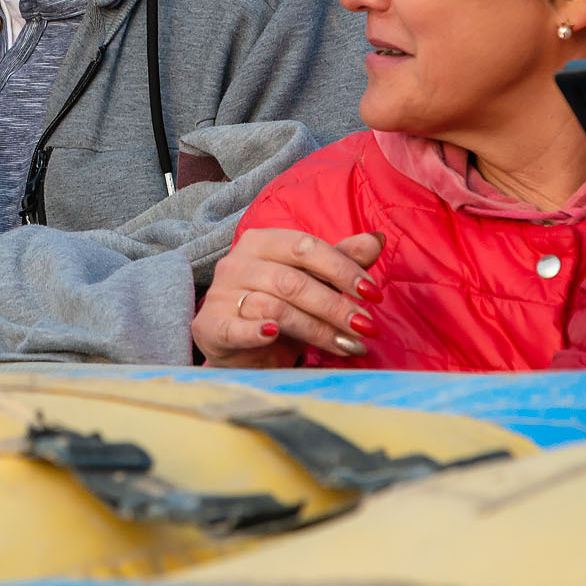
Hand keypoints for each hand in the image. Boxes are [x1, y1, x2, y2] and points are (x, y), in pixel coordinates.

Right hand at [195, 230, 383, 366]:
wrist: (239, 347)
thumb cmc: (278, 307)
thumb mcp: (312, 282)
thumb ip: (339, 260)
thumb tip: (375, 239)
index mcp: (262, 242)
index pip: (305, 247)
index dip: (342, 269)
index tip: (373, 293)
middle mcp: (237, 262)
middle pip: (292, 281)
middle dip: (335, 306)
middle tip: (366, 326)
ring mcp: (220, 295)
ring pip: (273, 308)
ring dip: (316, 330)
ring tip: (346, 345)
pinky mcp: (209, 327)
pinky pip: (234, 328)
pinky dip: (254, 332)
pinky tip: (273, 335)